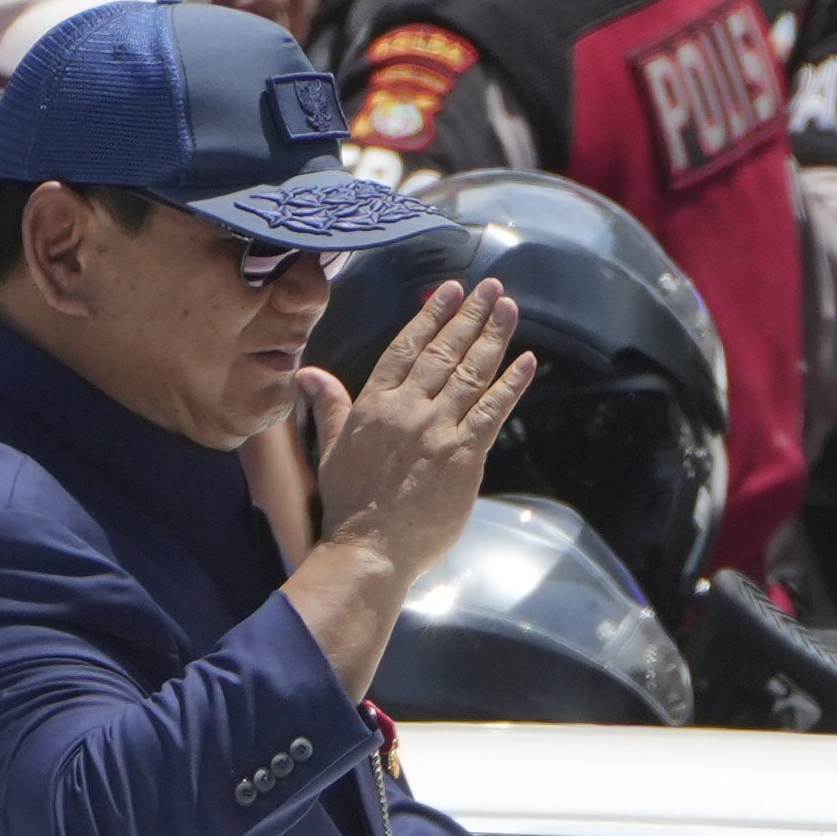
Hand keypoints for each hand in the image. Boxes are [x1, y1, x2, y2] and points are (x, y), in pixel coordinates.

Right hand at [299, 279, 533, 588]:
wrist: (369, 548)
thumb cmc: (349, 505)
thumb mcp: (330, 448)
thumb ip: (329, 406)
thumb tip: (309, 374)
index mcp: (374, 405)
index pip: (407, 348)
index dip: (432, 316)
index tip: (450, 291)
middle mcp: (408, 410)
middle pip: (444, 352)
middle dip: (470, 316)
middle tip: (491, 287)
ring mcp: (438, 430)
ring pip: (471, 373)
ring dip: (493, 338)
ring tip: (508, 309)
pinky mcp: (464, 456)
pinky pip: (492, 410)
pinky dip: (511, 383)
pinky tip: (526, 360)